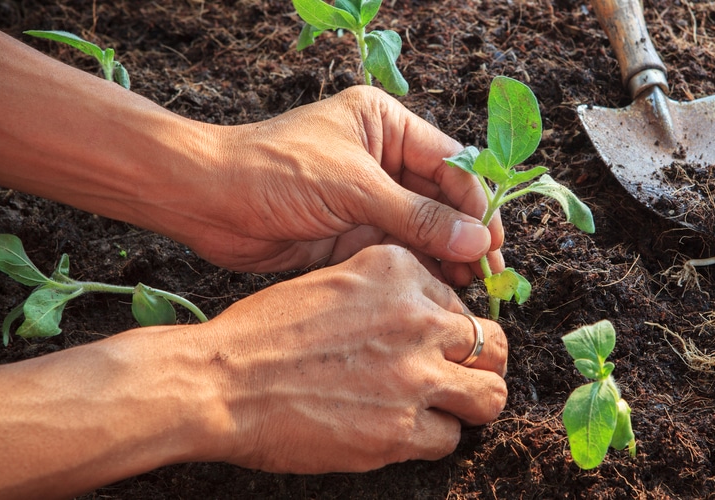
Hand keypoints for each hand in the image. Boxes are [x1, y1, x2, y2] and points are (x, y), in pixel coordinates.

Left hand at [178, 85, 503, 283]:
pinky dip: (420, 271)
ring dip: (448, 257)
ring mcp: (369, 199)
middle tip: (491, 275)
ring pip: (424, 231)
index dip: (477, 204)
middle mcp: (383, 160)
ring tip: (472, 289)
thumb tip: (477, 240)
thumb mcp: (354, 188)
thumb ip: (417, 217)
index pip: (450, 164)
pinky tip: (441, 291)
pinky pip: (399, 252)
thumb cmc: (273, 172)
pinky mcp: (353, 233)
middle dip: (467, 236)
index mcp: (386, 126)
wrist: (206, 202)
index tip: (494, 243)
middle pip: (443, 200)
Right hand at [200, 245, 507, 471]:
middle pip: (493, 344)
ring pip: (489, 396)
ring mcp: (415, 375)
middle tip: (461, 376)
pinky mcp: (402, 429)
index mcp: (399, 271)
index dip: (451, 329)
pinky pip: (449, 438)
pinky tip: (401, 432)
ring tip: (447, 408)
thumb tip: (424, 313)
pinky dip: (431, 438)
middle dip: (482, 363)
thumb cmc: (264, 333)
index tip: (435, 343)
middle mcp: (417, 318)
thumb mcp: (333, 281)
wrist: (221, 381)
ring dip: (471, 404)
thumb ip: (387, 291)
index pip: (461, 301)